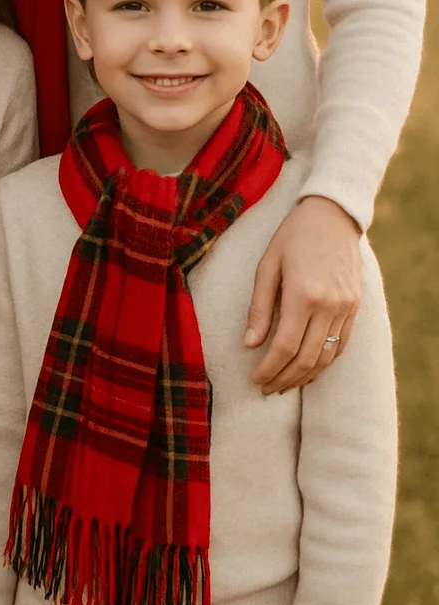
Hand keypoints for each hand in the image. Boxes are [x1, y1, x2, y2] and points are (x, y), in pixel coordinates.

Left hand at [244, 195, 361, 393]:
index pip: (285, 347)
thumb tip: (249, 344)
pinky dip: (325, 363)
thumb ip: (259, 306)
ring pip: (326, 358)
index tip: (254, 379)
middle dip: (284, 379)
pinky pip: (342, 346)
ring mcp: (346, 308)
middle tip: (265, 388)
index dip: (269, 368)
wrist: (332, 215)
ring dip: (304, 376)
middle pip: (307, 359)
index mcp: (303, 295)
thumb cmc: (293, 236)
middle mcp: (328, 306)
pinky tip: (309, 369)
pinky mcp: (355, 308)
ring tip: (284, 384)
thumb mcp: (267, 265)